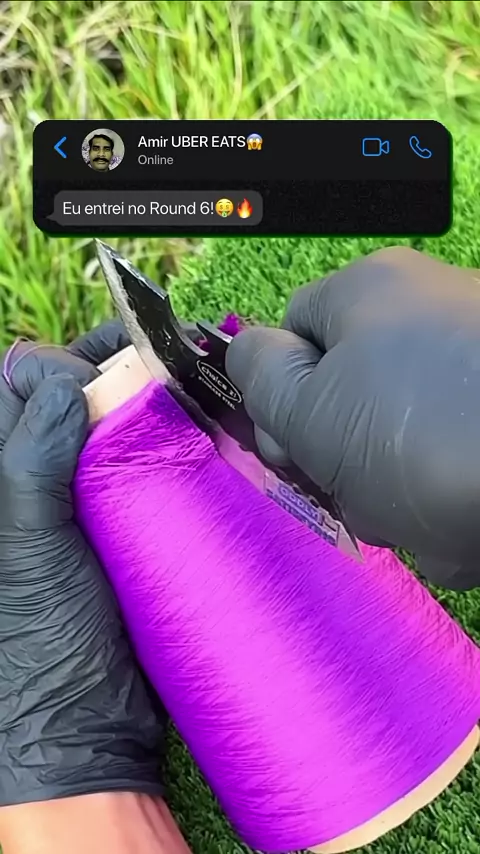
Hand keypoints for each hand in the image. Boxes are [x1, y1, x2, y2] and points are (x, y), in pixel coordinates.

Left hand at [0, 322, 166, 805]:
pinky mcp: (131, 525)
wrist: (88, 727)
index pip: (18, 382)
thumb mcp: (25, 546)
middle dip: (114, 363)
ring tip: (194, 376)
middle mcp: (39, 479)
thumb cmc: (39, 641)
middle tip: (167, 350)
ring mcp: (87, 501)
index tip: (105, 376)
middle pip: (70, 393)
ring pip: (113, 422)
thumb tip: (62, 383)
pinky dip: (174, 437)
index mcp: (3, 478)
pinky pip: (148, 464)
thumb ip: (31, 459)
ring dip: (151, 392)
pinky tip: (206, 423)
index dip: (59, 367)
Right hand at [226, 247, 479, 589]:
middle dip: (344, 458)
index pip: (291, 332)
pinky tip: (463, 526)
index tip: (291, 452)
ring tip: (423, 518)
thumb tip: (251, 352)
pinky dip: (452, 497)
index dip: (280, 397)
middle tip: (360, 495)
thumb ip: (262, 379)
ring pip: (403, 438)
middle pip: (350, 392)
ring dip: (398, 491)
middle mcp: (427, 312)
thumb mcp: (312, 413)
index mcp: (368, 293)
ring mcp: (472, 364)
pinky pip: (455, 457)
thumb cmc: (424, 436)